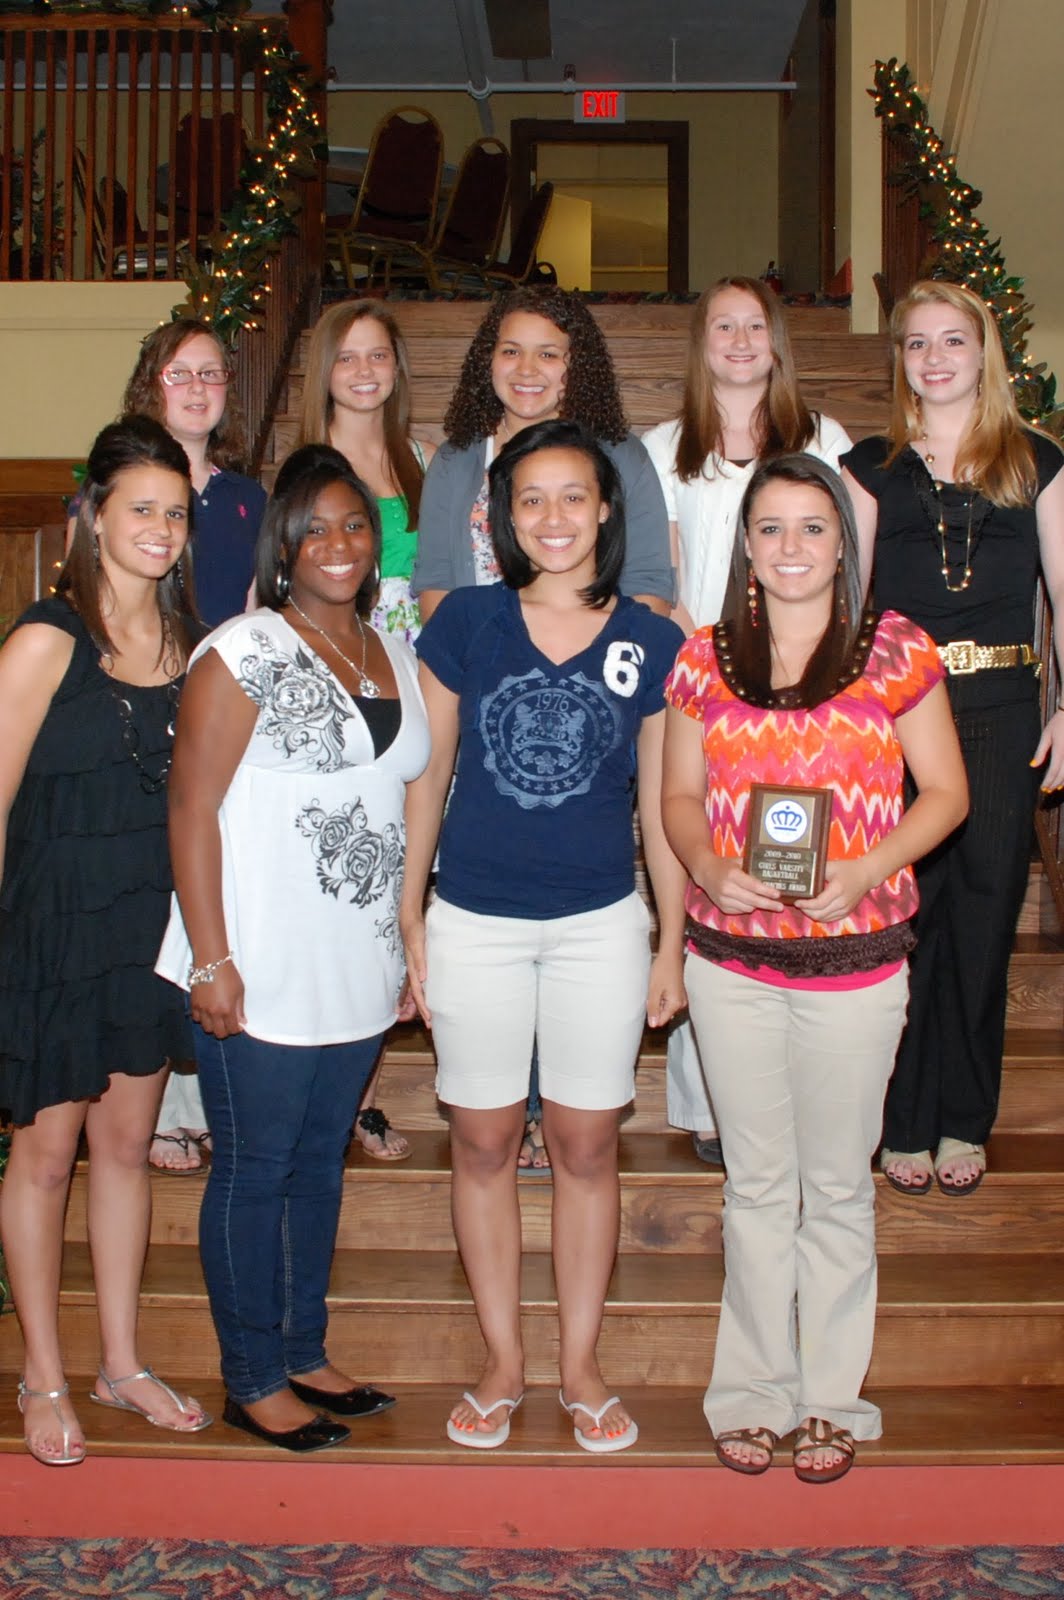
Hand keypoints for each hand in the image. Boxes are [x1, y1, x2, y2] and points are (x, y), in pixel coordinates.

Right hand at [190, 962, 245, 1037]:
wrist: (211, 962)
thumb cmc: (229, 975)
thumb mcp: (239, 991)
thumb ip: (240, 1009)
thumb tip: (242, 1022)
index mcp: (227, 1009)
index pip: (232, 1030)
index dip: (237, 1029)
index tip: (238, 1024)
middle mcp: (214, 1013)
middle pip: (219, 1033)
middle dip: (226, 1030)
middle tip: (228, 1023)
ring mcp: (202, 1009)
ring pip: (207, 1028)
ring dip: (213, 1026)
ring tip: (217, 1018)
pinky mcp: (193, 1004)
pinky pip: (196, 1019)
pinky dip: (202, 1018)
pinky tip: (207, 1012)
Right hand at [400, 911, 431, 1026]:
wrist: (410, 920)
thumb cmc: (415, 932)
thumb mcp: (418, 945)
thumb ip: (419, 961)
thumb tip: (422, 978)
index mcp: (413, 970)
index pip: (418, 993)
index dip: (423, 1007)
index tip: (429, 1019)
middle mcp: (413, 972)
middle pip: (416, 996)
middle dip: (421, 1011)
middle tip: (430, 1026)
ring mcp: (415, 969)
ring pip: (417, 992)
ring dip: (420, 1005)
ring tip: (426, 1017)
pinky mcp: (419, 965)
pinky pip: (419, 984)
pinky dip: (420, 994)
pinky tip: (426, 997)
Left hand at [647, 950, 685, 1027]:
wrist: (670, 955)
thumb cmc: (662, 970)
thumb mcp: (654, 990)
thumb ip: (653, 1008)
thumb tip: (653, 1025)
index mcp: (676, 1004)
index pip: (661, 1020)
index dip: (652, 1015)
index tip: (648, 1003)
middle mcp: (682, 1004)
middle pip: (664, 1015)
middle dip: (655, 1008)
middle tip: (652, 993)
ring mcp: (681, 999)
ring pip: (665, 1008)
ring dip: (658, 1002)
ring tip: (656, 989)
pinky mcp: (679, 994)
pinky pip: (668, 1002)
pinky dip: (661, 998)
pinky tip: (659, 988)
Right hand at [693, 853, 782, 916]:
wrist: (704, 872)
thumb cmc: (724, 865)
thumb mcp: (738, 862)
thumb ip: (752, 869)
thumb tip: (771, 877)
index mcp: (733, 875)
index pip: (753, 886)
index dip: (766, 891)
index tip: (778, 894)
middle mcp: (727, 889)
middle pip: (752, 900)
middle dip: (768, 904)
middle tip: (780, 906)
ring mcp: (724, 900)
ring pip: (748, 908)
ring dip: (757, 905)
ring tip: (764, 901)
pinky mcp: (722, 907)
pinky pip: (740, 911)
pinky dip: (747, 907)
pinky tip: (748, 901)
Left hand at [794, 858, 873, 921]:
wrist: (866, 875)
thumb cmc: (848, 869)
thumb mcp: (831, 866)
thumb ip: (816, 870)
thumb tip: (801, 874)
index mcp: (837, 889)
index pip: (818, 903)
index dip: (805, 905)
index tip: (797, 901)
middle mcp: (842, 902)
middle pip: (819, 914)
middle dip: (806, 911)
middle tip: (799, 904)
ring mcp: (845, 909)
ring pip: (824, 918)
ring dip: (812, 914)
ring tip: (806, 907)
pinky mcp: (847, 912)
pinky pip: (830, 919)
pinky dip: (821, 917)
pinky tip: (815, 910)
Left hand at [1031, 709, 1063, 792]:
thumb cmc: (1058, 723)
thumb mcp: (1046, 735)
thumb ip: (1040, 752)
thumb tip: (1033, 765)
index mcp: (1060, 750)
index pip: (1053, 770)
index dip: (1048, 781)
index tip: (1043, 788)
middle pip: (1063, 774)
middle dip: (1054, 783)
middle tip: (1048, 790)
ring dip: (1063, 782)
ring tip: (1056, 787)